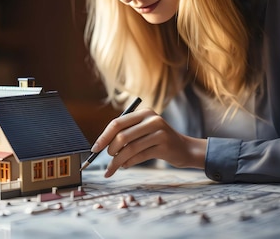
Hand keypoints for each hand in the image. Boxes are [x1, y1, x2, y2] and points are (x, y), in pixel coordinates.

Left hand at [91, 107, 206, 176]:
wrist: (184, 149)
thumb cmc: (158, 141)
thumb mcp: (143, 131)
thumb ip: (126, 134)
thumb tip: (101, 145)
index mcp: (143, 113)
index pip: (117, 123)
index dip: (103, 137)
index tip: (95, 149)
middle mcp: (151, 119)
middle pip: (122, 136)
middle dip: (111, 150)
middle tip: (109, 158)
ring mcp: (159, 132)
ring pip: (130, 148)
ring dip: (118, 161)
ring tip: (113, 167)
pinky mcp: (163, 146)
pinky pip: (139, 156)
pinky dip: (129, 163)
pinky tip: (125, 166)